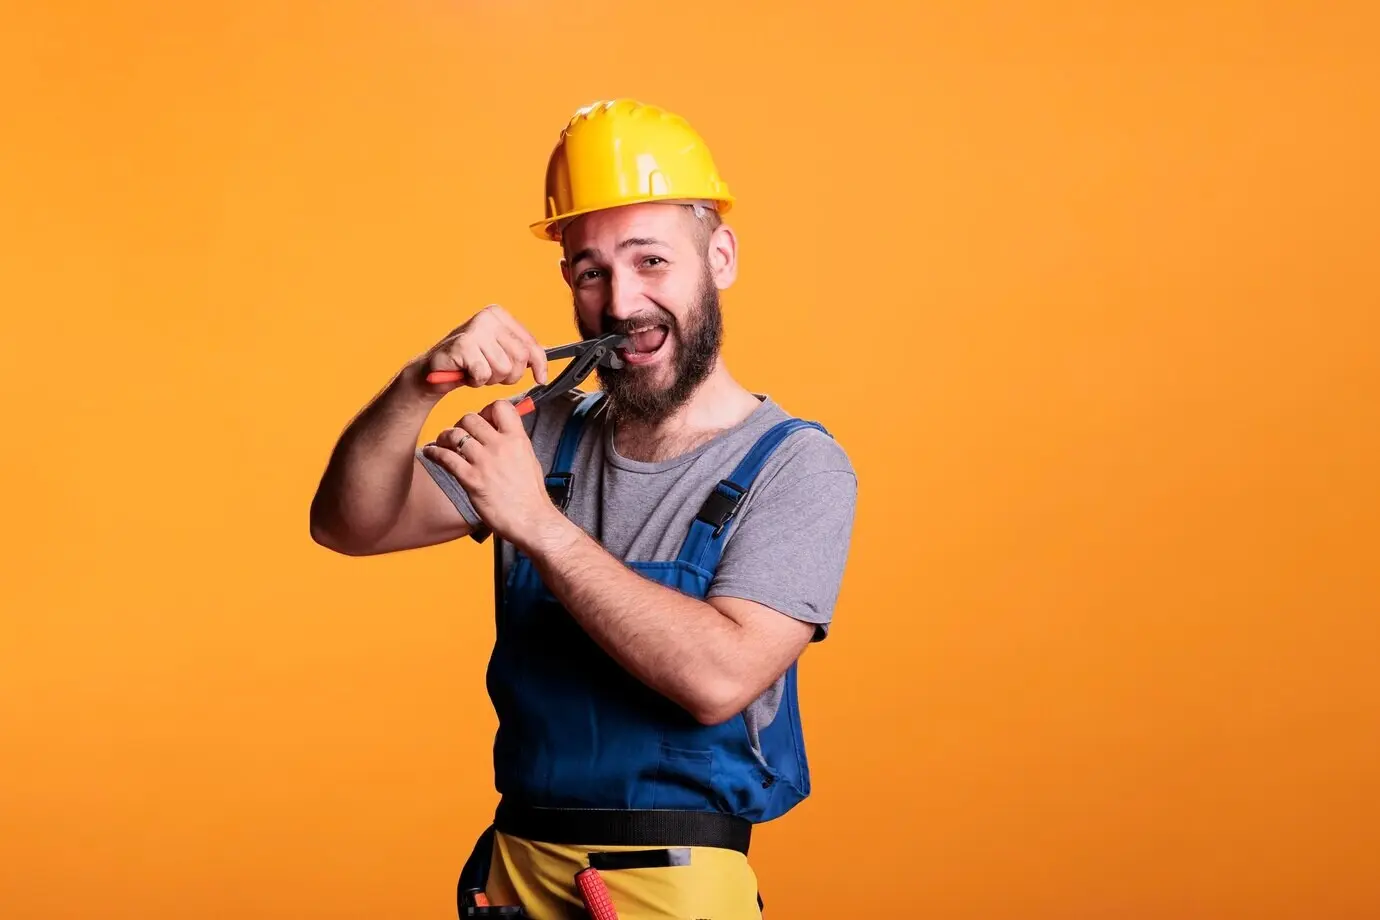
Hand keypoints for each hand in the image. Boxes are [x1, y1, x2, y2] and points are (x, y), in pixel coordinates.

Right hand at [409, 305, 548, 395]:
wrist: (433, 370)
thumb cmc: (469, 362)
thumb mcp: (499, 352)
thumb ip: (521, 351)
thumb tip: (547, 356)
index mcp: (499, 315)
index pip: (531, 343)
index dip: (540, 364)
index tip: (541, 378)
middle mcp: (488, 317)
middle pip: (520, 357)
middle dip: (509, 375)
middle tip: (492, 374)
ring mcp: (475, 329)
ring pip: (503, 368)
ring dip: (491, 379)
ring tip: (477, 372)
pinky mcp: (463, 345)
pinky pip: (484, 374)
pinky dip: (476, 381)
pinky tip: (466, 373)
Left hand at [420, 399, 569, 548]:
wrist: (531, 519)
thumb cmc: (530, 494)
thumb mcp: (529, 459)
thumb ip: (514, 442)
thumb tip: (500, 432)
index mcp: (517, 439)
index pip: (500, 406)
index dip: (487, 409)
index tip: (482, 419)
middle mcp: (500, 446)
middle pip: (471, 418)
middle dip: (461, 424)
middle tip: (459, 434)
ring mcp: (484, 462)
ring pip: (455, 434)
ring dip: (445, 437)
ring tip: (442, 442)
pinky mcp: (471, 479)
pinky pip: (446, 457)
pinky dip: (434, 452)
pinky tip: (430, 452)